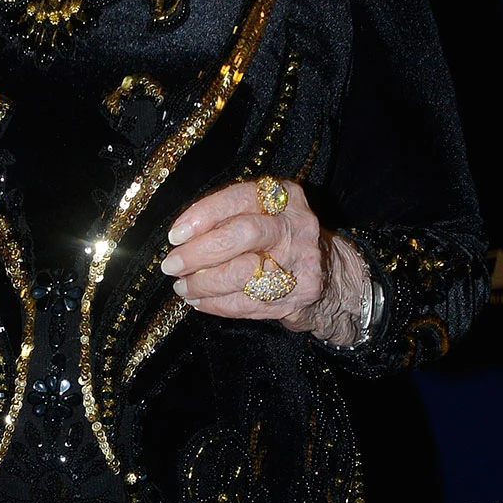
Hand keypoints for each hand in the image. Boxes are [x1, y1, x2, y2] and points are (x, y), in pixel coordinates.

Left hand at [159, 179, 369, 344]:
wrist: (330, 275)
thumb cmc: (281, 241)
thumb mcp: (265, 215)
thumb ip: (229, 218)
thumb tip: (181, 239)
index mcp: (285, 197)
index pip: (238, 198)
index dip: (203, 216)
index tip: (175, 234)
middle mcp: (296, 225)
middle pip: (241, 235)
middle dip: (199, 253)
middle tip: (172, 265)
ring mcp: (301, 261)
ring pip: (242, 273)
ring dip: (203, 284)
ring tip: (182, 287)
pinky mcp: (299, 293)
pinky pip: (247, 302)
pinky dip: (216, 304)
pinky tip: (199, 302)